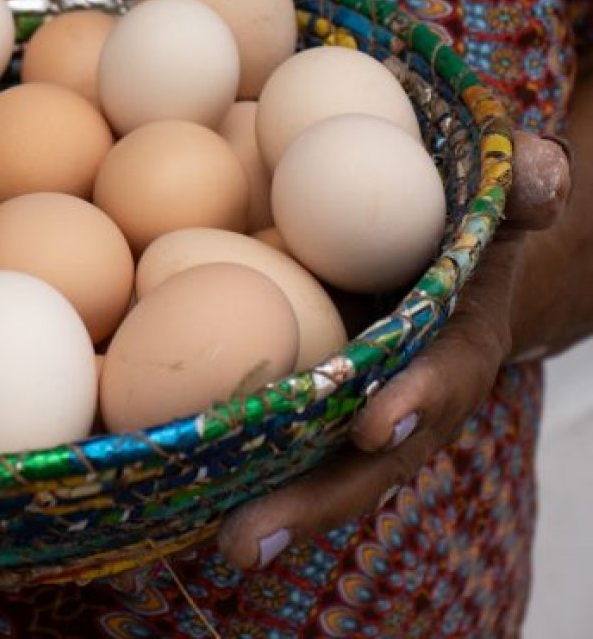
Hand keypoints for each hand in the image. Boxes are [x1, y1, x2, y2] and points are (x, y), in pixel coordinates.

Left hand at [214, 130, 570, 569]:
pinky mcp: (316, 406)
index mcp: (460, 342)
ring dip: (274, 508)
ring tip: (223, 544)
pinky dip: (245, 471)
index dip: (416, 400)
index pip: (445, 376)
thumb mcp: (505, 193)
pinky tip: (186, 495)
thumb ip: (522, 180)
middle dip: (315, 501)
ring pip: (319, 468)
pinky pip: (284, 442)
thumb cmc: (472, 223)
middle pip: (368, 461)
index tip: (374, 427)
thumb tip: (535, 178)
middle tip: (249, 540)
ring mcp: (359, 409)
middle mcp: (409, 395)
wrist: (456, 260)